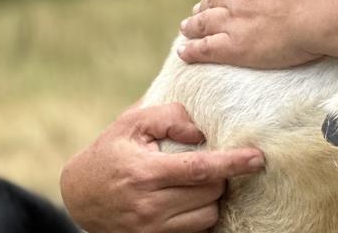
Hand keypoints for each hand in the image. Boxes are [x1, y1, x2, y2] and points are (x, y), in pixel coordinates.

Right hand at [60, 102, 263, 232]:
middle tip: (207, 163)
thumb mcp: (132, 123)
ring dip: (211, 197)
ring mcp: (151, 229)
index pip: (200, 169)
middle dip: (218, 175)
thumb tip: (201, 131)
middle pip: (210, 192)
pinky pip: (196, 231)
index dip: (233, 163)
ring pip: (207, 214)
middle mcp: (149, 206)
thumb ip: (168, 116)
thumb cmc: (112, 152)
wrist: (79, 195)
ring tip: (195, 183)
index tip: (258, 158)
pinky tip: (189, 200)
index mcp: (145, 173)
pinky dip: (200, 215)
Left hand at [178, 0, 330, 68]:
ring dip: (192, 27)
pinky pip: (205, 49)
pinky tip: (183, 53)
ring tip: (185, 30)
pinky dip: (191, 51)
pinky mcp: (234, 46)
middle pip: (215, 0)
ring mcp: (234, 20)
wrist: (325, 9)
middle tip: (197, 11)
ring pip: (204, 23)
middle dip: (204, 5)